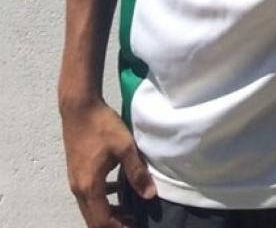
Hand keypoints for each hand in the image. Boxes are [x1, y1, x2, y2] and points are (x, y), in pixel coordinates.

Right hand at [61, 97, 155, 226]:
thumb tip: (150, 196)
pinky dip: (103, 198)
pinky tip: (117, 190)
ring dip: (108, 212)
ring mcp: (75, 180)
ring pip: (91, 207)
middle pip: (94, 218)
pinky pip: (89, 194)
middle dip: (113, 224)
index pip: (102, 220)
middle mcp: (78, 189)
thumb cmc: (102, 126)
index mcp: (89, 187)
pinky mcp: (77, 171)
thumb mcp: (125, 147)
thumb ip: (137, 172)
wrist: (79, 108)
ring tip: (130, 211)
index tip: (135, 227)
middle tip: (134, 223)